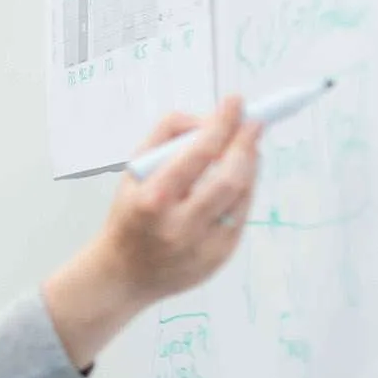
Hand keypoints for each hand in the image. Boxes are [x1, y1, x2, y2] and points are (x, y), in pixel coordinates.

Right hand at [96, 96, 263, 302]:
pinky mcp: (220, 257)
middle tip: (254, 123)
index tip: (235, 103)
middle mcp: (179, 225)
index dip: (222, 124)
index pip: (197, 154)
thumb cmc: (129, 216)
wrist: (123, 274)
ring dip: (250, 166)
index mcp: (153, 199)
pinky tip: (238, 178)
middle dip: (247, 145)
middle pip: (230, 178)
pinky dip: (244, 191)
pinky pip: (242, 215)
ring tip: (246, 148)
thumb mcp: (132, 173)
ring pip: (242, 196)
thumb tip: (205, 120)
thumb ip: (164, 138)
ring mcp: (203, 245)